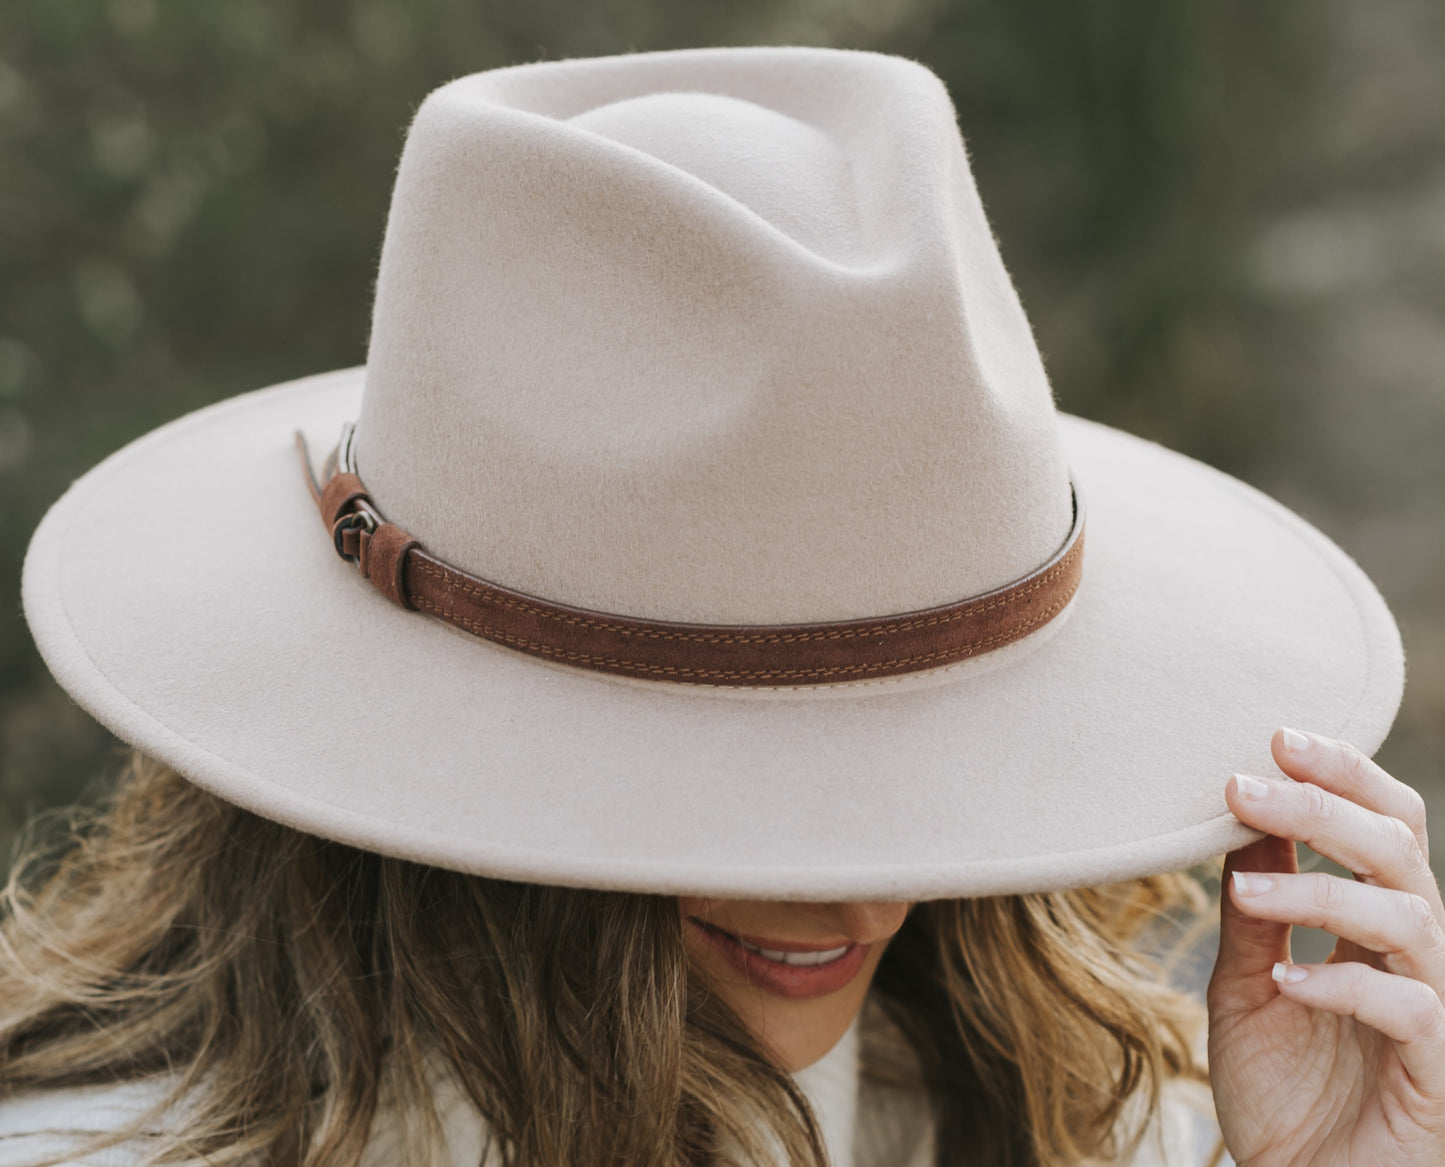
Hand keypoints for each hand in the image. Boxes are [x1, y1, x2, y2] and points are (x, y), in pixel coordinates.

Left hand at [1208, 729, 1444, 1165]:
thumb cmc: (1279, 1096)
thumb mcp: (1244, 986)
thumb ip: (1255, 908)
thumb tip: (1245, 817)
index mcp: (1374, 929)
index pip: (1386, 828)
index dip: (1346, 777)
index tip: (1276, 738)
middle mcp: (1416, 959)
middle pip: (1400, 853)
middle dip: (1325, 807)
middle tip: (1246, 783)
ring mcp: (1436, 1011)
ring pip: (1409, 918)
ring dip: (1320, 891)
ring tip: (1244, 889)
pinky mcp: (1439, 1073)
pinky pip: (1411, 1010)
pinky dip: (1344, 986)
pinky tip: (1284, 980)